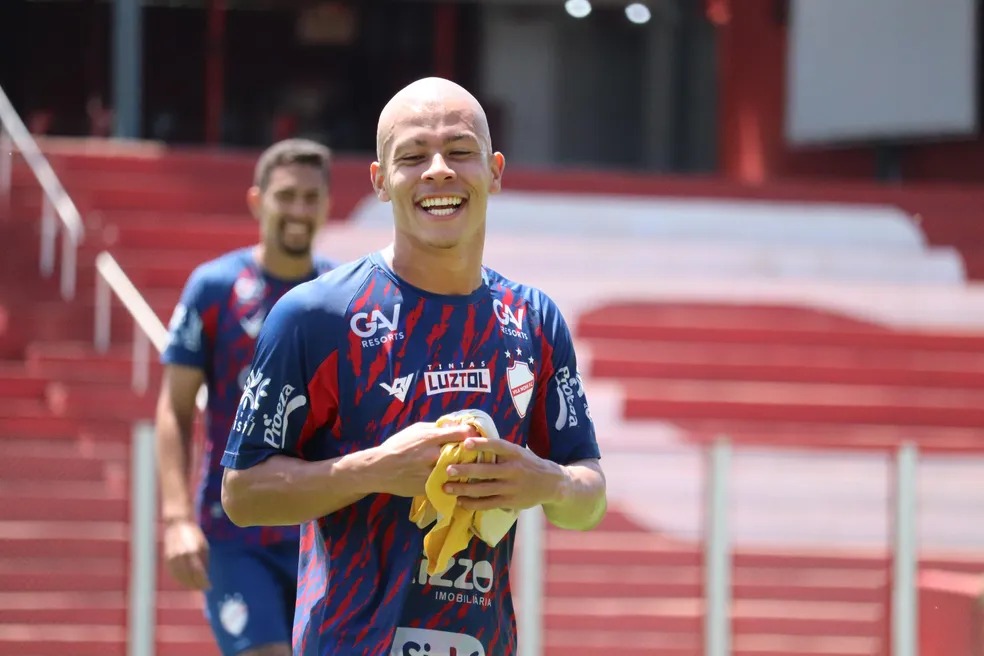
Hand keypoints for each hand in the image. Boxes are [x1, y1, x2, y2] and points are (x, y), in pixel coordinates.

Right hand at [162, 518, 209, 589]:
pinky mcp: (167, 559)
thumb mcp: (203, 547)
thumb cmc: (194, 536)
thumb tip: (205, 577)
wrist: (177, 524)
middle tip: (203, 588)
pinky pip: (173, 573)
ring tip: (195, 587)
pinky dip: (180, 579)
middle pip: (188, 577)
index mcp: (192, 551)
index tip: (209, 587)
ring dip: (187, 584)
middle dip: (196, 584)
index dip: (203, 582)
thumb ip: (204, 562)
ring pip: (179, 577)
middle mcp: (180, 556)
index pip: (198, 572)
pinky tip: (186, 581)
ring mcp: (172, 558)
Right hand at [368, 422, 480, 497]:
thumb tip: (455, 425)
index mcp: (431, 438)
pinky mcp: (430, 487)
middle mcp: (434, 456)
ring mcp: (432, 473)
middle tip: (477, 452)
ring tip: (470, 466)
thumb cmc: (397, 446)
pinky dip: (454, 481)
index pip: (462, 434)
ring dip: (465, 469)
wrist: (379, 469)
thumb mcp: (415, 430)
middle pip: (464, 454)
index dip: (472, 434)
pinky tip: (456, 479)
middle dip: (472, 453)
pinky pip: (448, 484)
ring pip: (459, 471)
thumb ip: (436, 428)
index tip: (475, 436)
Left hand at [442, 437, 567, 511]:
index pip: (497, 446)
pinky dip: (472, 503)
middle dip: (465, 471)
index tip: (465, 443)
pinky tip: (460, 501)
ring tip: (447, 488)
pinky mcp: (510, 501)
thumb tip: (471, 441)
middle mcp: (514, 470)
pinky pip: (488, 504)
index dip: (482, 444)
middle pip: (486, 471)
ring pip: (483, 489)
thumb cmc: (528, 464)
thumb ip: (500, 450)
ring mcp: (511, 487)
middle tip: (448, 470)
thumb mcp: (519, 452)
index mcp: (515, 453)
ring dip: (463, 489)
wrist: (552, 484)